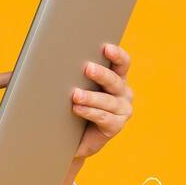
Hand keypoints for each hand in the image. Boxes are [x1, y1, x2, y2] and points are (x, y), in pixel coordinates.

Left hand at [70, 43, 132, 159]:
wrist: (74, 136)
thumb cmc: (75, 105)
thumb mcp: (79, 86)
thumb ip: (78, 73)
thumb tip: (62, 56)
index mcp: (117, 78)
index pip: (123, 63)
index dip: (117, 55)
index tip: (106, 48)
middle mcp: (123, 92)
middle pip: (115, 81)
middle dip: (101, 74)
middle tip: (87, 69)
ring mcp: (122, 110)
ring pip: (108, 101)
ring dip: (91, 97)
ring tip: (76, 95)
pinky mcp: (116, 126)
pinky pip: (103, 117)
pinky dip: (89, 112)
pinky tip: (77, 109)